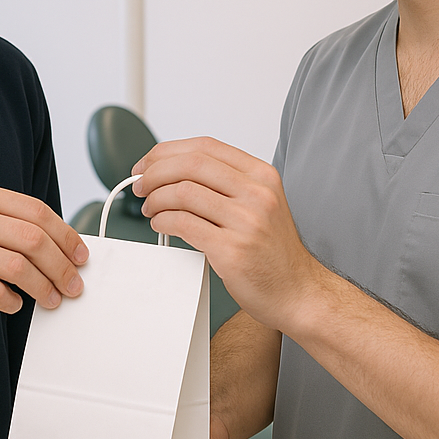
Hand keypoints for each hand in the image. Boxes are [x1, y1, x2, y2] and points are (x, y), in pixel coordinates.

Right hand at [0, 183, 87, 316]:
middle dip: (60, 266)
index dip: (65, 236)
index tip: (81, 256)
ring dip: (42, 288)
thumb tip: (67, 250)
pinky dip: (12, 302)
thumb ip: (16, 227)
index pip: (37, 212)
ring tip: (51, 299)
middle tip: (72, 285)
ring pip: (18, 267)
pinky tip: (15, 304)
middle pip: (32, 239)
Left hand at [132, 137, 317, 328]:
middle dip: (155, 172)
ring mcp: (247, 221)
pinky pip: (183, 224)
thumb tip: (173, 170)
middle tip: (140, 185)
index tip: (148, 164)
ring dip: (155, 198)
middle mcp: (257, 193)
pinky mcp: (232, 249)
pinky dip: (162, 221)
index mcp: (261, 175)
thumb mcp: (260, 203)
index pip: (205, 147)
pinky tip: (161, 224)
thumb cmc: (272, 251)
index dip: (167, 151)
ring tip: (151, 208)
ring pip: (183, 192)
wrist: (297, 292)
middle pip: (190, 165)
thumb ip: (225, 184)